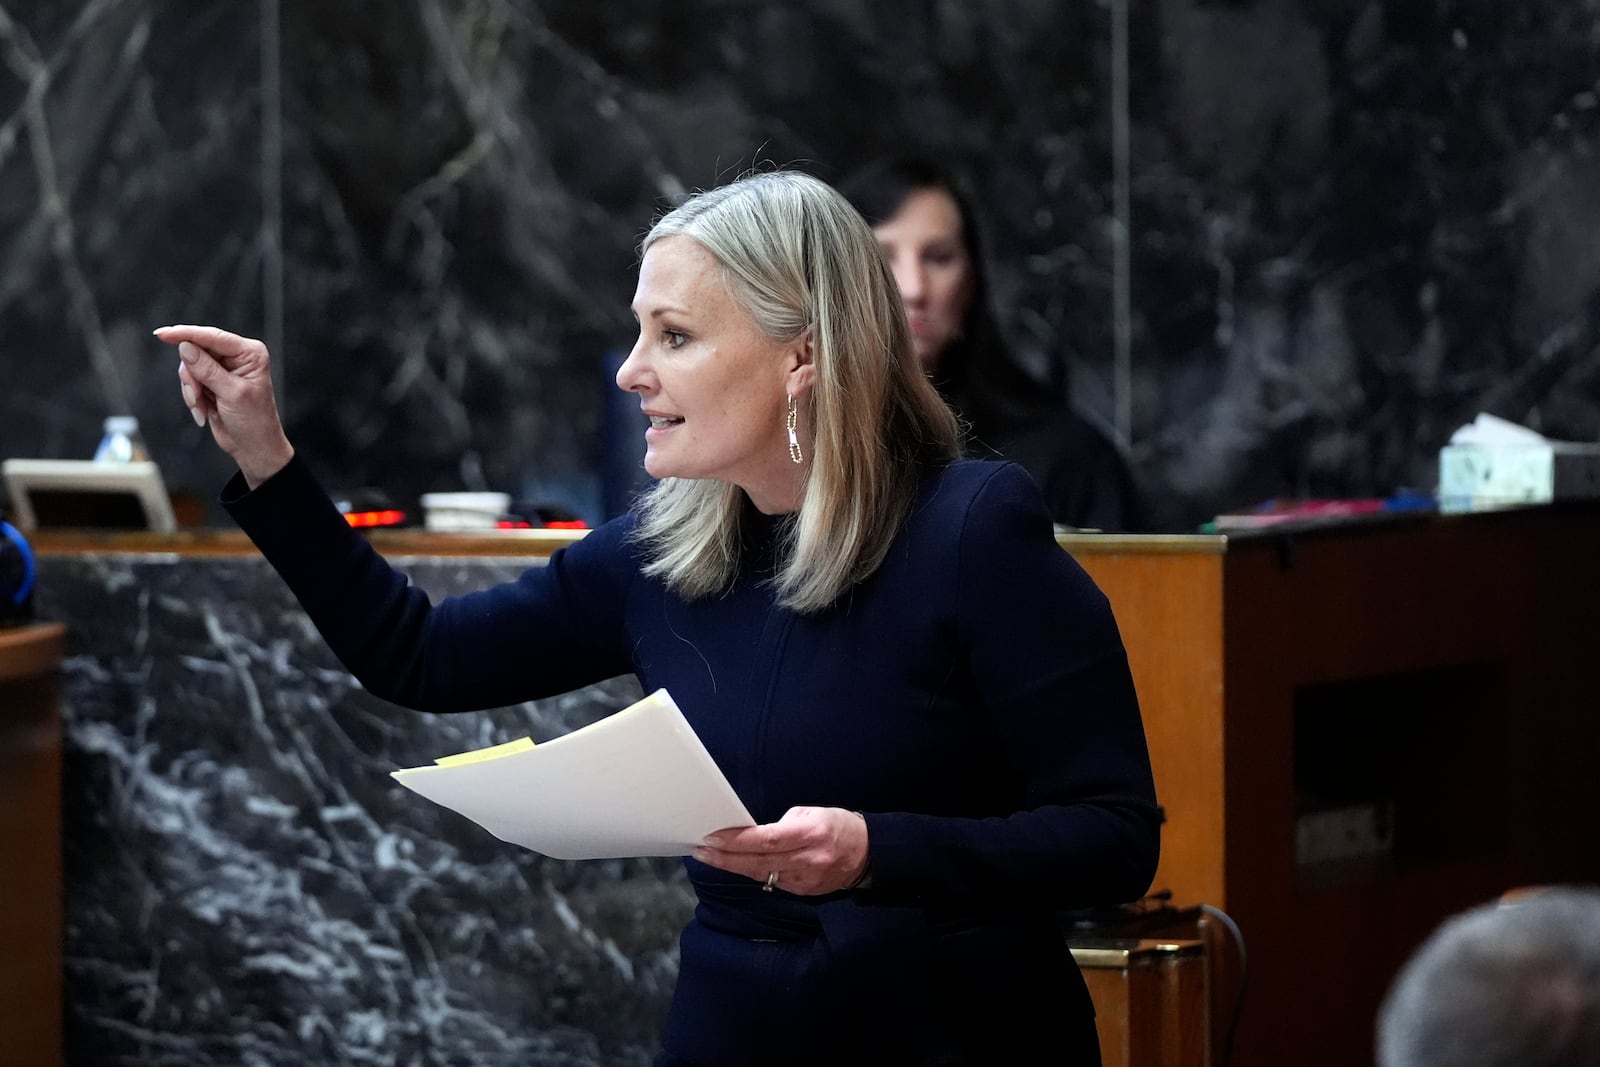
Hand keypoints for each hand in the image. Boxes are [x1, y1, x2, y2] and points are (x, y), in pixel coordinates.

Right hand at [154, 325, 294, 488]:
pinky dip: (192, 397)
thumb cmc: (254, 422)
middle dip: (192, 376)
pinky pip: (190, 381)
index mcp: (249, 353)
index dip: (186, 334)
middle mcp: (237, 357)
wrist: (253, 447)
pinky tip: (204, 411)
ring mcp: (223, 369)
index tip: (162, 334)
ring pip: (189, 367)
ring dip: (192, 391)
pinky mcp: (212, 382)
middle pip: (196, 351)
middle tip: (197, 396)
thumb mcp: (231, 394)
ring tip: (202, 408)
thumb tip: (186, 347)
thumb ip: (207, 369)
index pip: (212, 336)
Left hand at [693, 806, 868, 895]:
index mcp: (811, 834)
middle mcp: (808, 859)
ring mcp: (805, 879)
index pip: (766, 840)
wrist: (867, 855)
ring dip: (735, 866)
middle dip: (726, 857)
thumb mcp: (814, 812)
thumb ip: (783, 824)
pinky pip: (773, 881)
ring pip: (762, 874)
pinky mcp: (804, 891)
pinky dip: (754, 872)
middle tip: (701, 850)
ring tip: (711, 856)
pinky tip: (737, 865)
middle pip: (759, 862)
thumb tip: (755, 834)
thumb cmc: (838, 826)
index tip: (713, 838)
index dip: (737, 841)